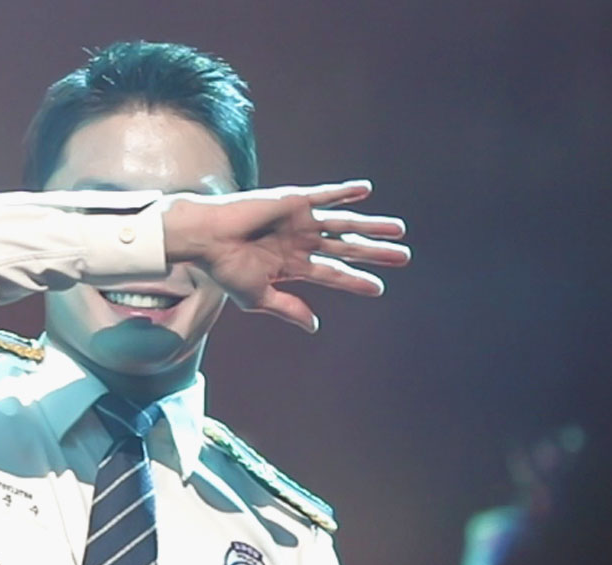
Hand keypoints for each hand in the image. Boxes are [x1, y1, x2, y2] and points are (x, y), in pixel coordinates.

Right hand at [160, 180, 409, 331]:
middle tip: (405, 258)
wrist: (206, 239)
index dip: (355, 281)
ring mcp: (299, 220)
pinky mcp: (292, 200)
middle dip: (374, 253)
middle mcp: (300, 242)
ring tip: (399, 230)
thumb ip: (288, 308)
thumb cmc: (225, 268)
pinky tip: (366, 190)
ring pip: (343, 223)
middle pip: (346, 248)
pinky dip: (344, 192)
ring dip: (371, 226)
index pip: (332, 274)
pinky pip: (324, 195)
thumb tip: (314, 327)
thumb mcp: (258, 297)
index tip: (379, 289)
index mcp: (292, 265)